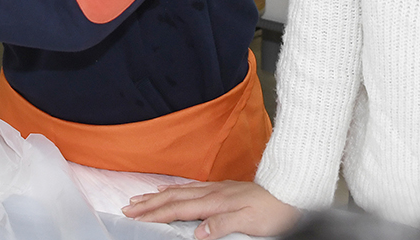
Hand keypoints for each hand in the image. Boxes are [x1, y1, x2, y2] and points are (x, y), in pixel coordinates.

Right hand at [123, 180, 299, 238]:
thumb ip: (222, 225)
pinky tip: (171, 189)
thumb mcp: (250, 222)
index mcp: (215, 202)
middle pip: (173, 198)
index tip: (135, 216)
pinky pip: (190, 188)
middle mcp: (212, 193)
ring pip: (180, 191)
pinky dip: (175, 189)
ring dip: (158, 195)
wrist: (291, 192)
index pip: (178, 209)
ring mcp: (216, 189)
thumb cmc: (273, 210)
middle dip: (149, 203)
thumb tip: (197, 232)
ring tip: (140, 198)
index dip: (155, 214)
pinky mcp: (222, 188)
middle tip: (128, 207)